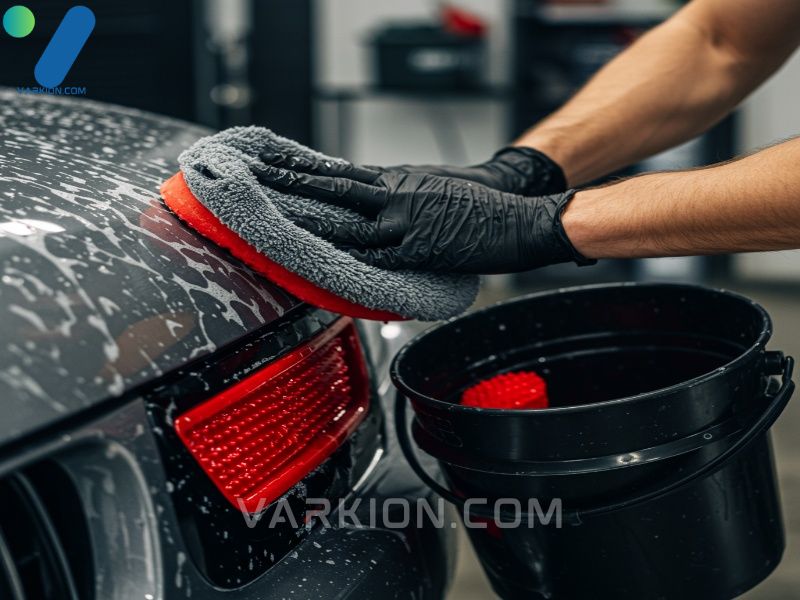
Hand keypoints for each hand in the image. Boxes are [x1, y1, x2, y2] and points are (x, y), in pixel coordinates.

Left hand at [251, 161, 593, 273]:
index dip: (302, 167)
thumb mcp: (430, 182)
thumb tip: (369, 189)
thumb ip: (396, 188)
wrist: (515, 212)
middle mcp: (394, 197)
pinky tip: (316, 261)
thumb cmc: (476, 198)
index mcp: (396, 180)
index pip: (338, 172)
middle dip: (289, 183)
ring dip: (305, 222)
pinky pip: (373, 258)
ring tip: (270, 217)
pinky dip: (343, 259)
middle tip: (254, 176)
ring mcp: (404, 224)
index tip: (271, 162)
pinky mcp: (418, 251)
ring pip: (344, 225)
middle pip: (331, 189)